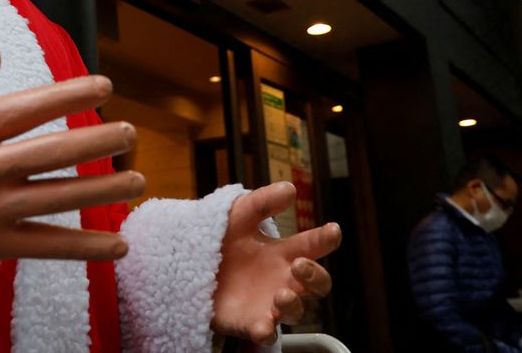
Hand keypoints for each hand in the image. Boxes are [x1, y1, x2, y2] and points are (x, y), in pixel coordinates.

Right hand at [0, 45, 146, 276]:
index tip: (105, 87)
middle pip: (51, 152)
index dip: (68, 94)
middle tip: (131, 133)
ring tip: (138, 181)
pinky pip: (48, 246)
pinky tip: (119, 246)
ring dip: (104, 190)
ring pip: (58, 198)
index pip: (26, 108)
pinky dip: (86, 248)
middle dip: (97, 141)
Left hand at [212, 182, 341, 345]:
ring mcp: (269, 303)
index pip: (312, 246)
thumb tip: (289, 188)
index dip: (325, 238)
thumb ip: (262, 202)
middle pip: (317, 284)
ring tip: (281, 295)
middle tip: (299, 264)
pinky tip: (262, 326)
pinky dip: (266, 332)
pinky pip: (266, 334)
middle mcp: (282, 279)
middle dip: (315, 276)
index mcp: (282, 252)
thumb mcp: (238, 215)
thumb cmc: (221, 239)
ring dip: (294, 305)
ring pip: (296, 311)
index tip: (332, 230)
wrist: (189, 264)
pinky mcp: (250, 322)